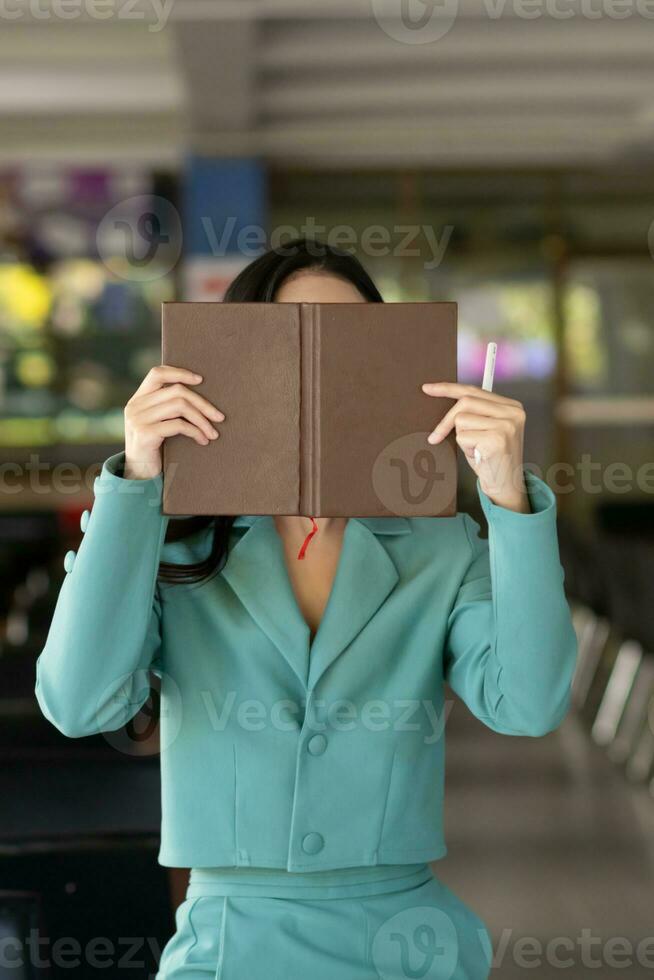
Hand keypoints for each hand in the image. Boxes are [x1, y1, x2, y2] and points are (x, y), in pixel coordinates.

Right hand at [124, 365, 224, 479]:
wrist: (138, 475)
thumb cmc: (155, 448)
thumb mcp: (157, 423)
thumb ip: (167, 408)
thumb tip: (200, 396)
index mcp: (138, 399)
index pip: (157, 373)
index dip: (180, 372)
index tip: (201, 379)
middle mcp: (135, 406)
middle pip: (176, 391)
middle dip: (202, 403)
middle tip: (220, 416)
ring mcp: (138, 419)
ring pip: (179, 406)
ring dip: (202, 419)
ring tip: (213, 433)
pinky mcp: (144, 434)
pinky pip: (178, 425)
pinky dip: (195, 431)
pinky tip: (203, 440)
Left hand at [422, 382, 528, 512]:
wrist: (506, 486)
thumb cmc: (491, 458)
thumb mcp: (485, 429)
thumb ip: (475, 412)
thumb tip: (446, 399)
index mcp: (512, 406)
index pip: (474, 390)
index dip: (448, 388)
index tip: (428, 388)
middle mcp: (513, 412)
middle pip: (465, 402)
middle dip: (446, 420)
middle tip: (436, 436)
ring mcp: (506, 425)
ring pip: (462, 420)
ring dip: (462, 438)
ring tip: (476, 449)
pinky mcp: (497, 439)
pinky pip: (463, 436)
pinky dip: (465, 448)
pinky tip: (479, 455)